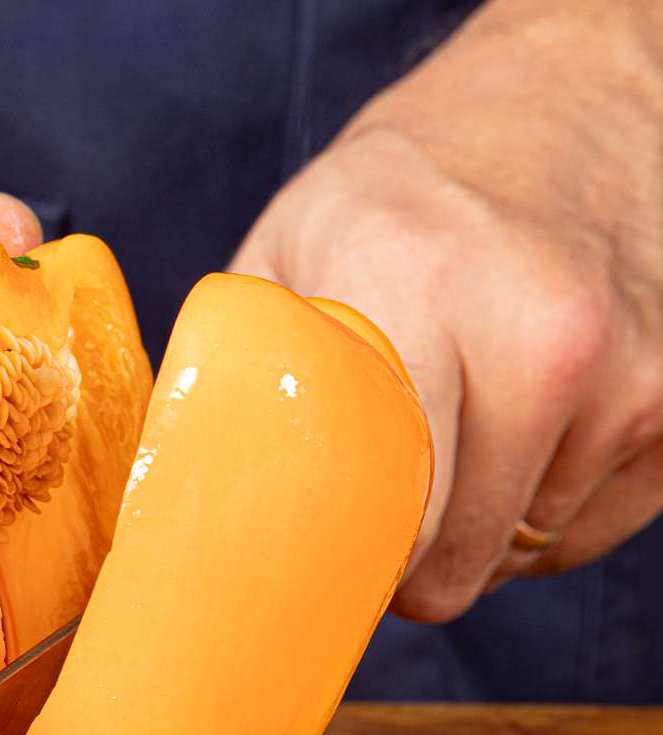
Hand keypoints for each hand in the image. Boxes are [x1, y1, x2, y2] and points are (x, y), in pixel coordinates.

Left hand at [229, 0, 662, 621]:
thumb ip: (242, 363)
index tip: (325, 565)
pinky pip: (598, 525)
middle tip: (373, 515)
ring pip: (531, 547)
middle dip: (411, 562)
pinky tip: (513, 442)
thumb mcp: (291, 243)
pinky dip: (547, 510)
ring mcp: (633, 370)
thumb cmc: (408, 185)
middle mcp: (545, 335)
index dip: (352, 566)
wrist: (566, 97)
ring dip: (482, 529)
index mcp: (420, 291)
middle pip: (465, 556)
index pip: (394, 514)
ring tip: (450, 444)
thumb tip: (187, 483)